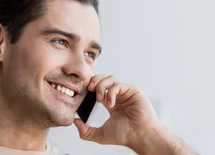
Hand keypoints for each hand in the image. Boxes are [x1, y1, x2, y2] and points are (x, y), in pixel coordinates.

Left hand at [74, 75, 197, 154]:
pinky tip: (110, 103)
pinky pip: (118, 85)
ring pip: (110, 79)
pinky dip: (111, 92)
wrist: (139, 136)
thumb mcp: (100, 135)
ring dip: (101, 85)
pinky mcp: (132, 91)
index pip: (98, 88)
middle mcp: (118, 96)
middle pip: (103, 79)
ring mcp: (125, 92)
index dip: (90, 87)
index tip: (83, 93)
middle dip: (94, 81)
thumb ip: (86, 131)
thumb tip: (75, 122)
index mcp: (111, 103)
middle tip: (89, 89)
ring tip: (99, 98)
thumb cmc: (125, 135)